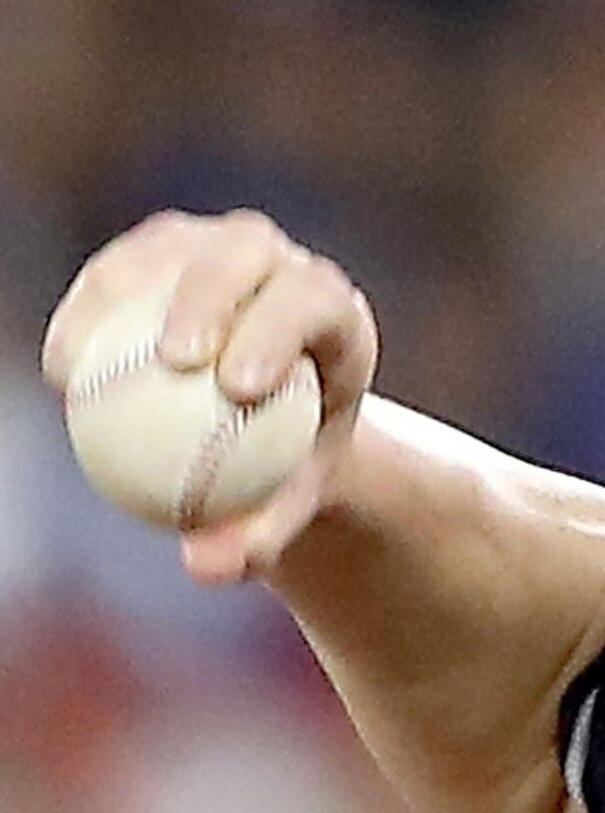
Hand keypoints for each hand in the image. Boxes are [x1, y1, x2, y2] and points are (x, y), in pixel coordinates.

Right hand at [41, 209, 379, 583]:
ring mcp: (216, 245)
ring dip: (124, 297)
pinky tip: (63, 369)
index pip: (313, 301)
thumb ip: (257, 535)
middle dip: (209, 296)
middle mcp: (280, 261)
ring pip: (168, 250)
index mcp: (333, 310)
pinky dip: (86, 312)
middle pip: (243, 253)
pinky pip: (116, 273)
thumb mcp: (284, 505)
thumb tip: (202, 568)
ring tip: (84, 367)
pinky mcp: (160, 250)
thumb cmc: (285, 465)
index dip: (277, 329)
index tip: (239, 387)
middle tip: (173, 361)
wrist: (268, 417)